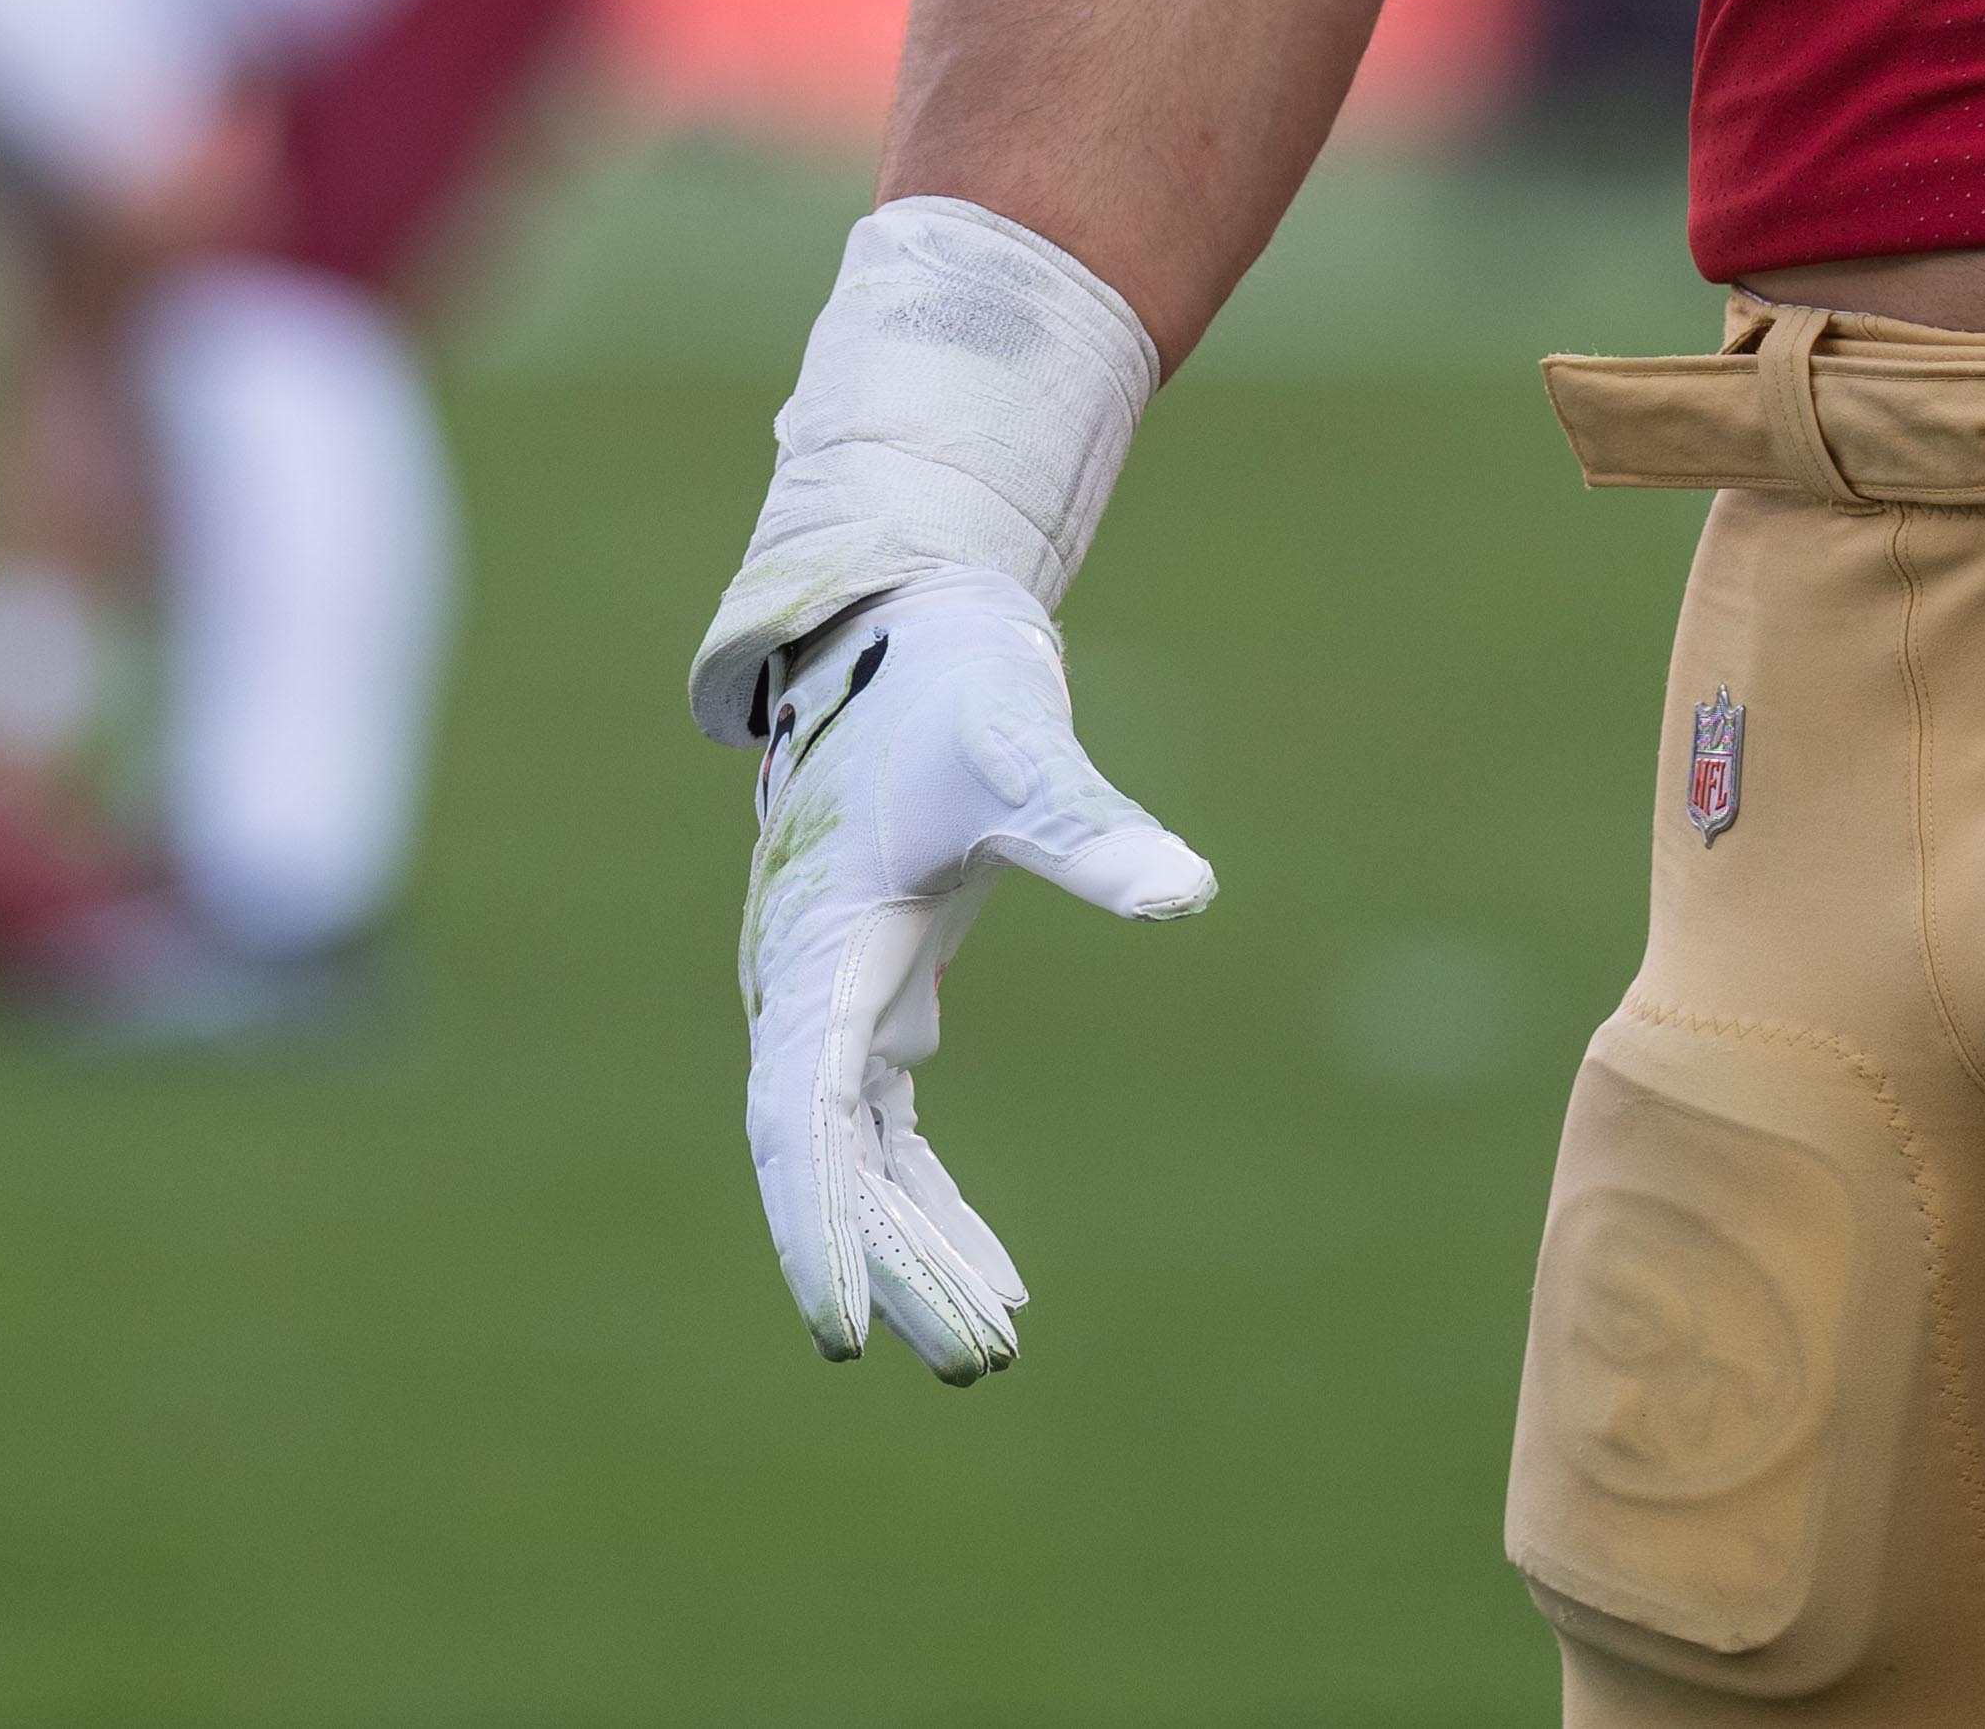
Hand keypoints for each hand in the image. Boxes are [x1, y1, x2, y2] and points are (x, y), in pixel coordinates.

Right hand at [735, 569, 1214, 1378]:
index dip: (816, 1225)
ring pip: (855, 1163)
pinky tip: (992, 1272)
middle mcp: (800, 990)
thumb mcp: (1022, 749)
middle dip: (894, 1264)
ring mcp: (827, 1003)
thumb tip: (1185, 890)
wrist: (905, 629)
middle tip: (985, 1355)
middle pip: (831, 1165)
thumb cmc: (953, 684)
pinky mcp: (868, 999)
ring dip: (914, 1251)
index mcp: (815, 946)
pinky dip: (928, 1203)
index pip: (799, 1119)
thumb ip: (1090, 826)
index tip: (846, 1329)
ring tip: (994, 1345)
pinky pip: (882, 1135)